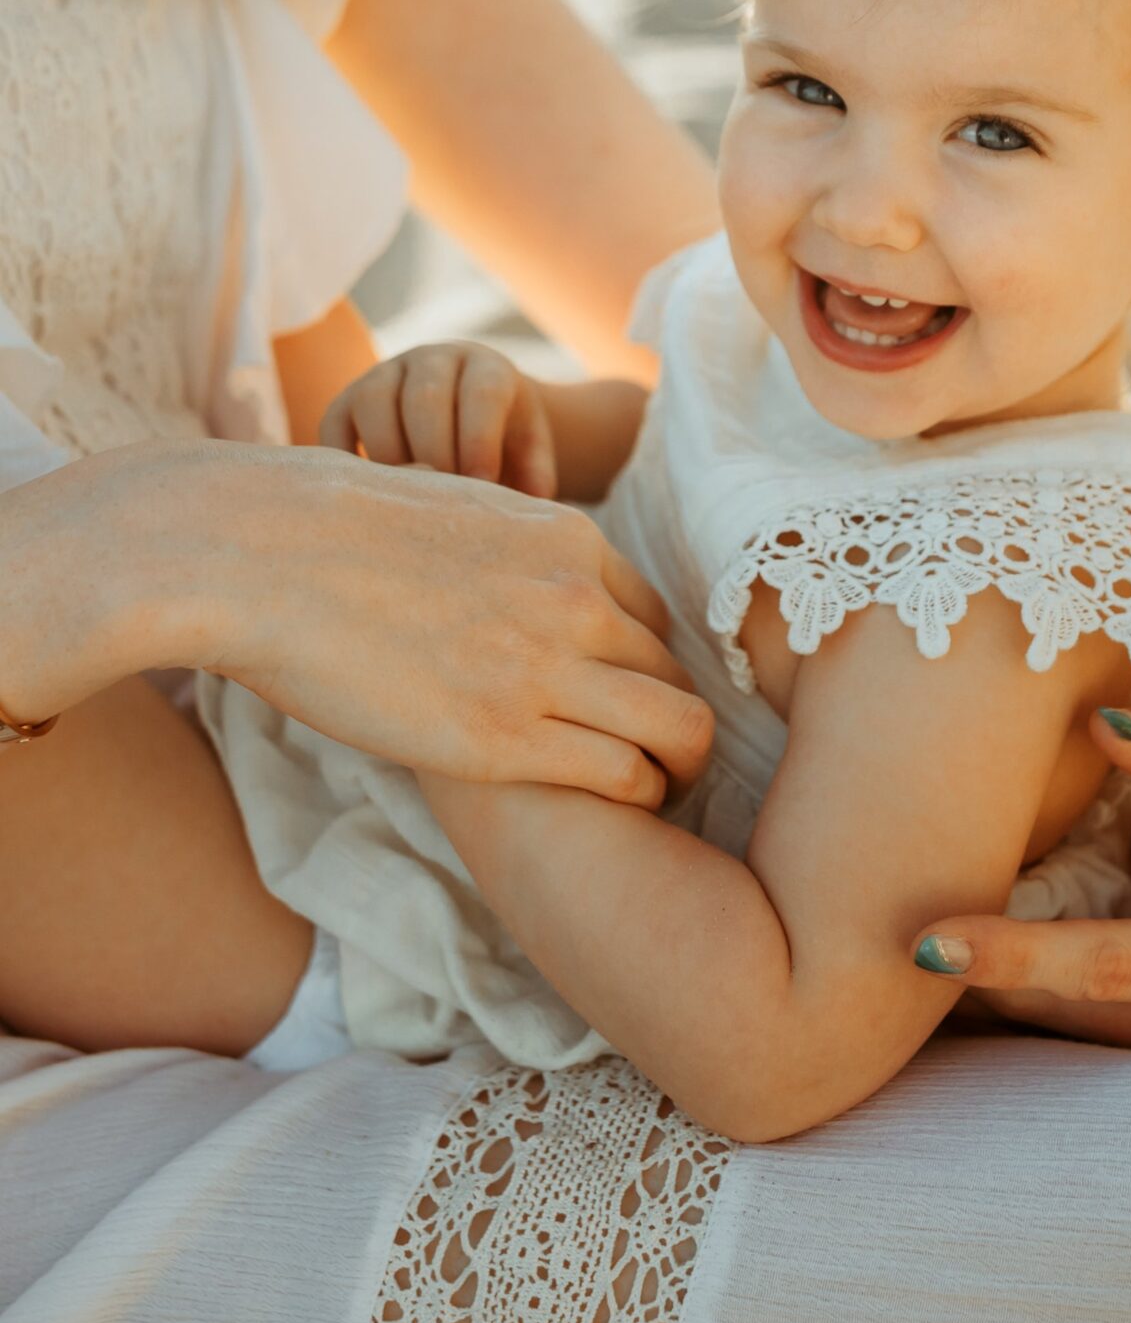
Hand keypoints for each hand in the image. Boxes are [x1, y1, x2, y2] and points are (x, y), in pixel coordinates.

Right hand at [185, 442, 710, 802]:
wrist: (260, 555)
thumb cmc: (330, 537)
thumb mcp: (453, 511)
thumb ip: (503, 551)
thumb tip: (498, 572)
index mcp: (566, 540)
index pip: (656, 621)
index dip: (647, 673)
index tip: (624, 709)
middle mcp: (573, 600)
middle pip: (677, 677)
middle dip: (674, 726)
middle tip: (655, 766)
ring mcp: (543, 667)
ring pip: (676, 729)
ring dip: (673, 769)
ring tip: (650, 797)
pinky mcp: (503, 738)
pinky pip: (622, 777)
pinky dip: (634, 798)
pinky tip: (608, 811)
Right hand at [321, 343, 555, 497]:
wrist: (469, 415)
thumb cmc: (503, 440)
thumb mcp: (529, 450)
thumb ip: (535, 474)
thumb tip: (526, 505)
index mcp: (485, 367)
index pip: (482, 391)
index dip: (480, 439)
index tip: (482, 484)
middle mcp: (433, 360)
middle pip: (424, 397)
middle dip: (434, 454)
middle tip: (443, 500)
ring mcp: (386, 373)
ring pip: (374, 402)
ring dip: (389, 455)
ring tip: (407, 498)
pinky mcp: (349, 398)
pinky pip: (333, 422)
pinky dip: (342, 458)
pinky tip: (366, 492)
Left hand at [911, 623, 1130, 1056]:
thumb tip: (1109, 725)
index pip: (1110, 969)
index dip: (1015, 957)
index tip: (922, 936)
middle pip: (1071, 1020)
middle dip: (975, 990)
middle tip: (863, 946)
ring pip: (1070, 1038)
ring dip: (987, 1002)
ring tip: (883, 956)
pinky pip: (1085, 1030)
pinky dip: (1019, 997)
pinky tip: (951, 957)